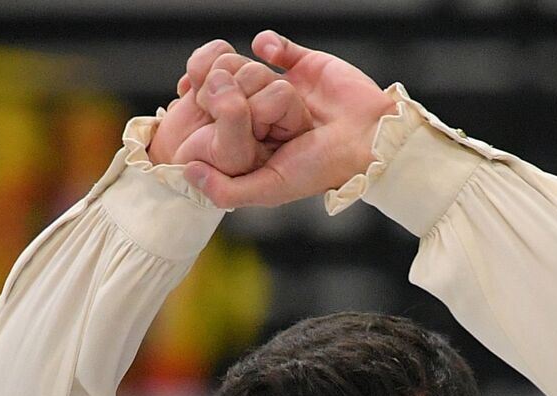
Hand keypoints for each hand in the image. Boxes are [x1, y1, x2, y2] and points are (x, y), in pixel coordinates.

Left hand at [178, 30, 398, 207]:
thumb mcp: (271, 189)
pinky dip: (268, 44)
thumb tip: (186, 170)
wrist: (369, 137)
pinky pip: (272, 44)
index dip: (205, 106)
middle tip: (246, 103)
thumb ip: (228, 190)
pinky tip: (271, 53)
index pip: (210, 116)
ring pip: (243, 65)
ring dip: (250, 71)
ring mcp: (280, 88)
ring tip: (273, 91)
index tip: (201, 102)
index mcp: (250, 143)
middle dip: (230, 88)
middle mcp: (260, 115)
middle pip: (223, 85)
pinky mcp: (301, 65)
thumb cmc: (322, 167)